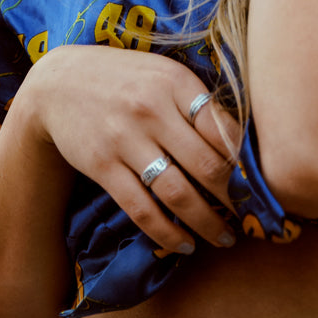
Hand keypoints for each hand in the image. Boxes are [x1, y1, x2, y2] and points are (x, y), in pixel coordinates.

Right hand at [20, 44, 239, 255]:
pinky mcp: (103, 166)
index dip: (245, 163)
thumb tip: (239, 146)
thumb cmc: (125, 78)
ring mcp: (126, 139)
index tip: (257, 184)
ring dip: (206, 223)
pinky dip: (167, 232)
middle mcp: (152, 109)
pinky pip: (141, 209)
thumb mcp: (164, 74)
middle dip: (233, 199)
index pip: (224, 129)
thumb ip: (197, 103)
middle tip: (247, 217)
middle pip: (206, 166)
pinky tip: (184, 243)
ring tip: (223, 238)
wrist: (60, 82)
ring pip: (177, 193)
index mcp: (176, 82)